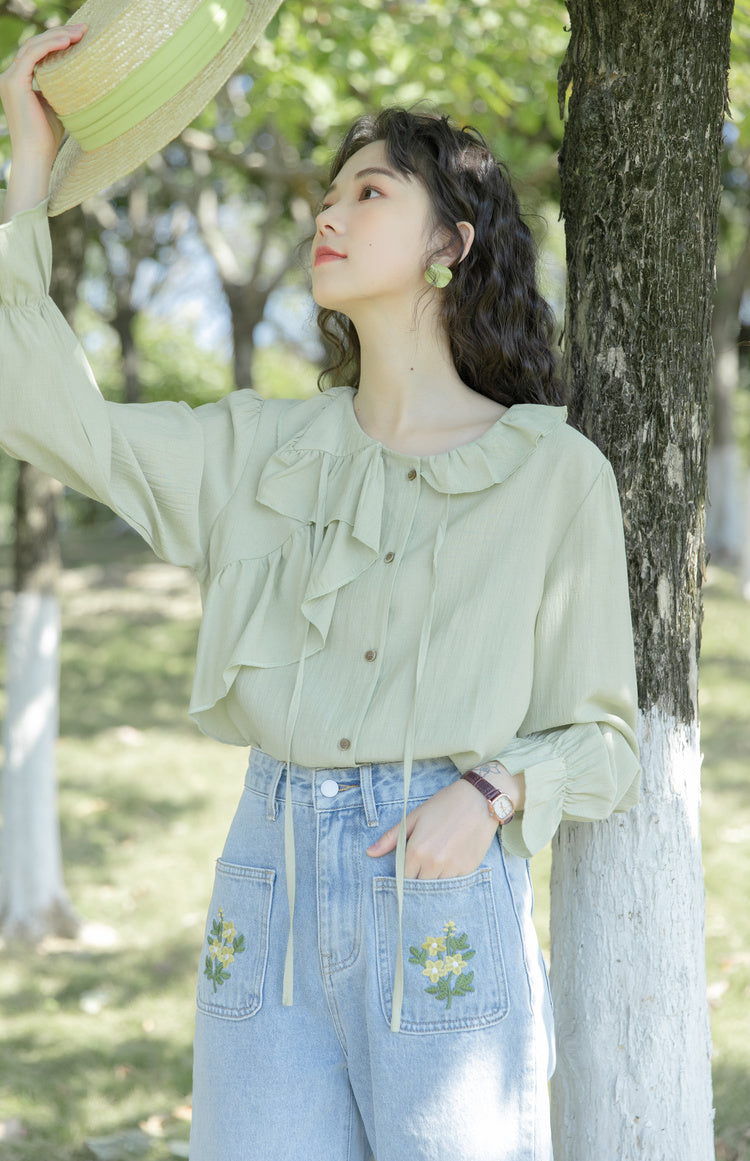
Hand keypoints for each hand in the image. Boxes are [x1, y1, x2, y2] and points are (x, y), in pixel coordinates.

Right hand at [0, 24, 86, 218]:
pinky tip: (67, 42)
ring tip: (80, 33)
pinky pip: (32, 55)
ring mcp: (10, 78)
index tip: (81, 36)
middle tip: (85, 29)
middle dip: (61, 33)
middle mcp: (11, 76)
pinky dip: (50, 46)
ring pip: (34, 46)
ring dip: (58, 36)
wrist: (37, 156)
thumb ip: (59, 90)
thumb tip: (80, 79)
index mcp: (20, 80)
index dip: (58, 41)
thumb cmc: (48, 138)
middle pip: (36, 44)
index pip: (38, 52)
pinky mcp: (14, 82)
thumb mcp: (56, 106)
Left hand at [366, 778, 500, 878]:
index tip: (407, 869)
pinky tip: (451, 861)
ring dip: (434, 880)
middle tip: (421, 866)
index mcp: (417, 851)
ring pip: (437, 888)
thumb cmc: (443, 805)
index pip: (403, 878)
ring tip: (436, 863)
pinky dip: (449, 878)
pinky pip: (454, 884)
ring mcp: (452, 869)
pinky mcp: (468, 870)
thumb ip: (391, 838)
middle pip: (419, 886)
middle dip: (417, 879)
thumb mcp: (414, 817)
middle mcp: (434, 864)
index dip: (403, 875)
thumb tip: (370, 853)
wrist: (479, 800)